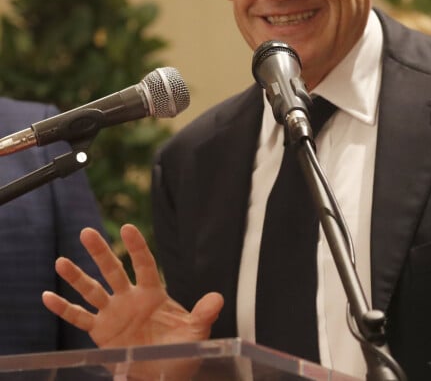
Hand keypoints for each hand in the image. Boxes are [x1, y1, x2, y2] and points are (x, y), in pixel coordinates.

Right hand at [42, 223, 223, 348]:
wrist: (166, 371)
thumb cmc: (182, 349)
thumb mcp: (195, 333)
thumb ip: (203, 314)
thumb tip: (218, 298)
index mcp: (153, 293)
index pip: (144, 264)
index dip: (136, 247)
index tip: (128, 228)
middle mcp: (130, 298)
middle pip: (113, 270)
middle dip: (100, 252)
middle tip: (87, 232)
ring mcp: (114, 314)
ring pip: (92, 290)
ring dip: (76, 277)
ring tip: (60, 262)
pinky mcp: (101, 333)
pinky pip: (79, 318)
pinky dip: (63, 309)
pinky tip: (47, 296)